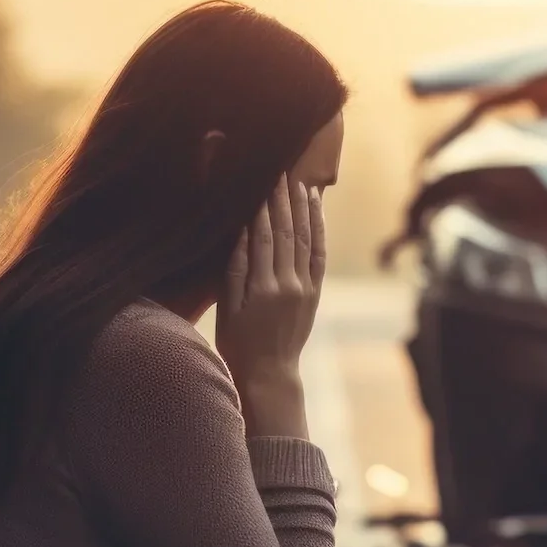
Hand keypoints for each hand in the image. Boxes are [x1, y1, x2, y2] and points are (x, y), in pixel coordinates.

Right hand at [215, 176, 325, 437]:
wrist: (269, 373)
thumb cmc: (239, 342)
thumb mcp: (227, 307)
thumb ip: (234, 269)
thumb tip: (241, 231)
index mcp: (262, 287)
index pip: (264, 237)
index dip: (263, 208)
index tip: (262, 182)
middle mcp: (288, 285)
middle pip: (287, 233)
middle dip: (283, 201)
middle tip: (281, 172)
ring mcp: (305, 289)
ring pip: (306, 240)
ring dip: (303, 209)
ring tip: (299, 183)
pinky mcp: (315, 293)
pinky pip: (319, 255)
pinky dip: (319, 230)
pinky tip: (316, 209)